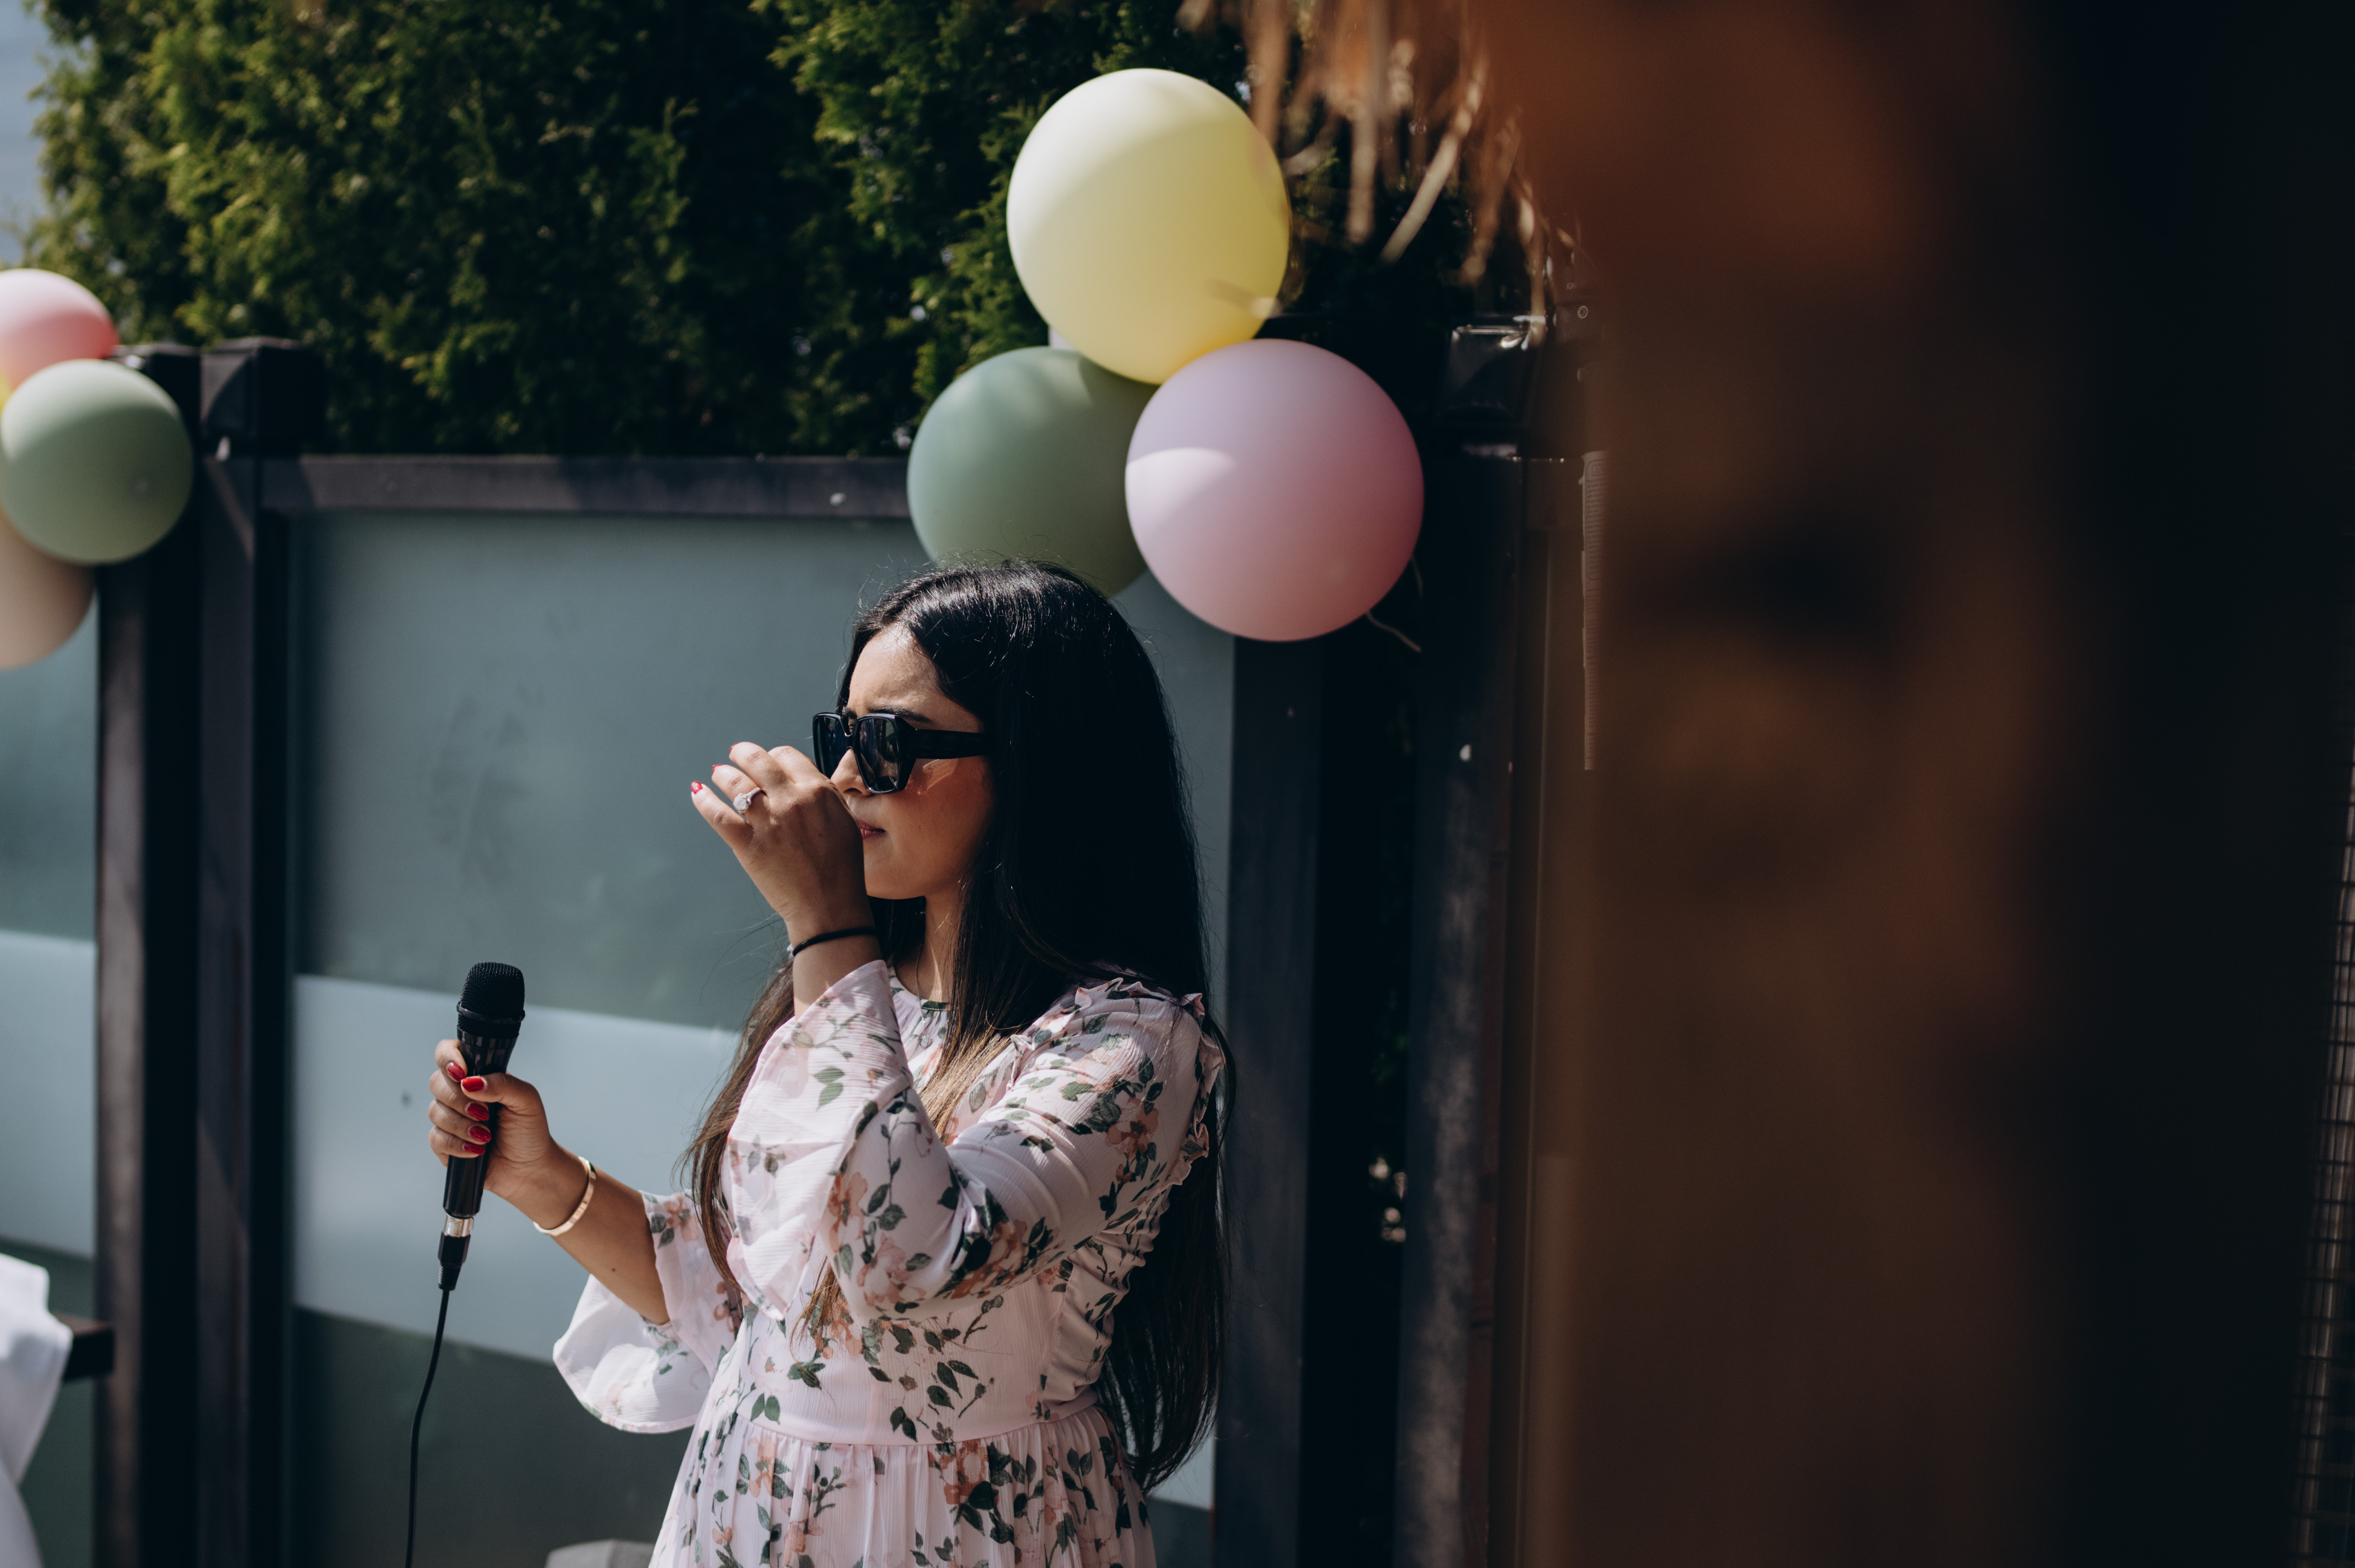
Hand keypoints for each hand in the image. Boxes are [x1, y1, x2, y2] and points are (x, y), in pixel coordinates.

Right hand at [425, 1040, 580, 1224]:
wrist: (530, 1169)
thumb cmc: (529, 1130)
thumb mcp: (526, 1100)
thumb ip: (502, 1083)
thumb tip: (469, 1081)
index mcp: (478, 1076)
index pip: (449, 1053)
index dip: (448, 1059)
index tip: (462, 1073)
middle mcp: (460, 1094)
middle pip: (436, 1082)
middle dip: (459, 1099)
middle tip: (485, 1113)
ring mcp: (450, 1118)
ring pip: (435, 1111)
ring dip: (462, 1125)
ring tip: (486, 1136)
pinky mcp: (444, 1144)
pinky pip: (436, 1138)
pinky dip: (457, 1145)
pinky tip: (477, 1151)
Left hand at [694, 743, 871, 934]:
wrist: (829, 905)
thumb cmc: (841, 869)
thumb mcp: (844, 821)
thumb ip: (824, 796)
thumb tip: (805, 781)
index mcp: (817, 791)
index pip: (787, 755)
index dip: (775, 755)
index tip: (770, 759)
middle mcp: (791, 800)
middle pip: (758, 761)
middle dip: (742, 753)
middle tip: (736, 753)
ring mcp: (767, 822)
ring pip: (735, 783)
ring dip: (723, 774)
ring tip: (718, 773)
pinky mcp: (747, 844)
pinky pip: (718, 815)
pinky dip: (704, 801)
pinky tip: (698, 792)